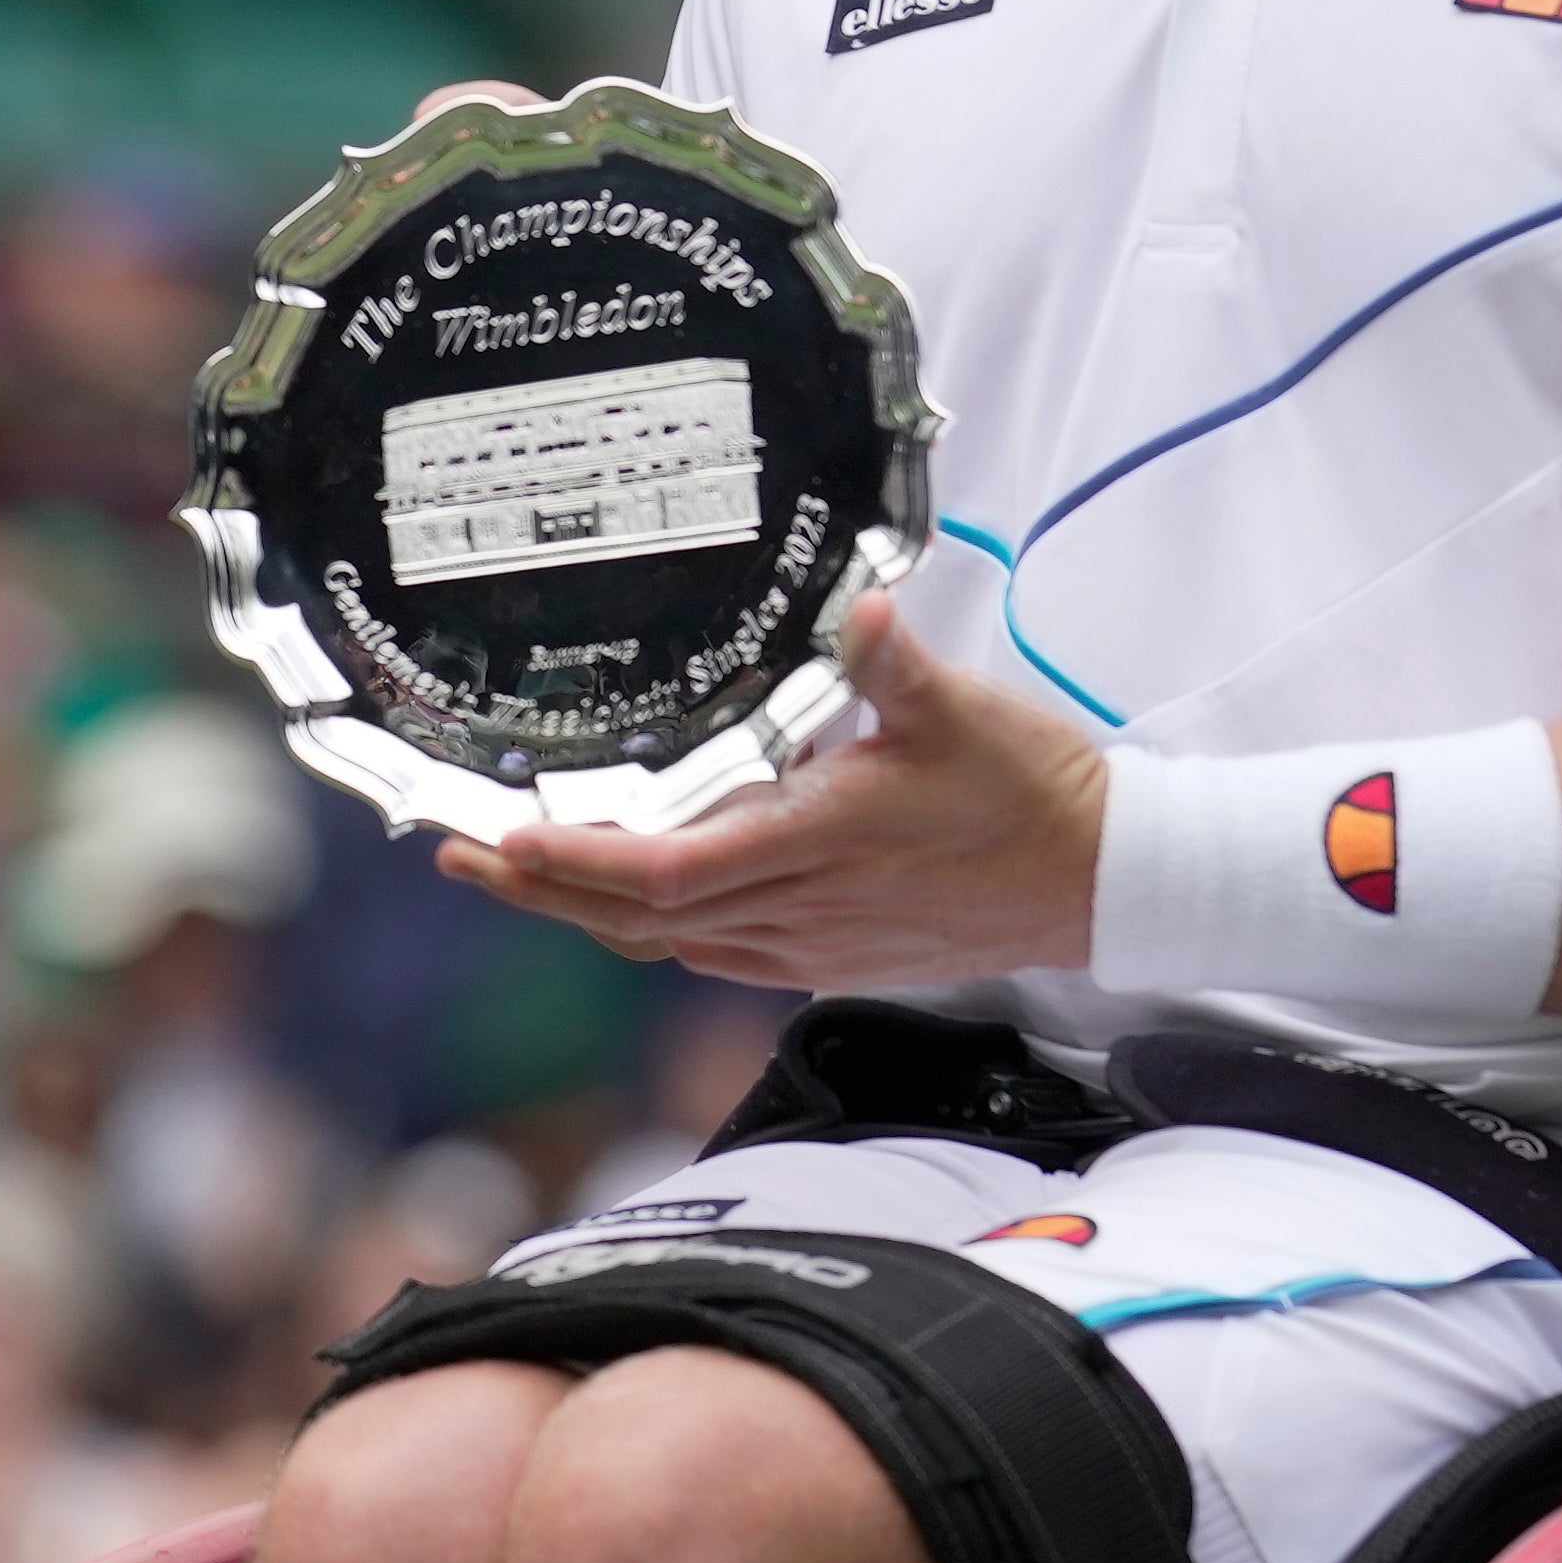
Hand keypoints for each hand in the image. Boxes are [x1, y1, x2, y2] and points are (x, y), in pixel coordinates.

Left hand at [445, 596, 1105, 990]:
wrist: (1102, 879)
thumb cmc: (1031, 794)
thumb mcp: (962, 712)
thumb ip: (894, 663)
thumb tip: (860, 609)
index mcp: (816, 847)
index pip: (667, 872)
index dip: (575, 865)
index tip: (502, 839)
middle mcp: (799, 910)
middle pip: (639, 918)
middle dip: (542, 891)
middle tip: (459, 852)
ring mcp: (809, 942)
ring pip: (668, 941)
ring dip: (584, 912)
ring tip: (513, 873)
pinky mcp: (827, 952)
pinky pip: (714, 951)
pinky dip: (652, 929)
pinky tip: (620, 905)